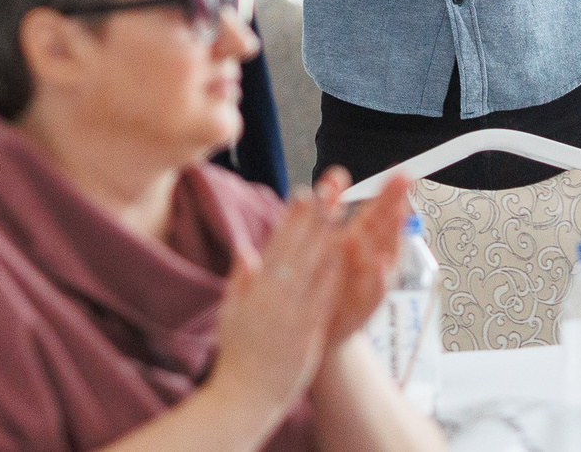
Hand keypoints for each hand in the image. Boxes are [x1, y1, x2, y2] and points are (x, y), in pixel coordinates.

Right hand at [210, 187, 347, 420]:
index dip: (294, 215)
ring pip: (315, 266)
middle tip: (333, 184)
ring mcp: (291, 312)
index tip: (306, 190)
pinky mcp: (306, 332)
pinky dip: (336, 274)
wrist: (243, 396)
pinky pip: (324, 297)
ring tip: (346, 207)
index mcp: (256, 288)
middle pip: (300, 246)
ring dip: (332, 233)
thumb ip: (240, 279)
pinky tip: (350, 255)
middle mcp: (274, 294)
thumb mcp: (230, 312)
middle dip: (318, 213)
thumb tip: (246, 250)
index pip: (277, 243)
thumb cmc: (238, 354)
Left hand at [318, 169, 413, 346]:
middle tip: (405, 178)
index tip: (402, 172)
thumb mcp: (330, 248)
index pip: (380, 212)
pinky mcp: (363, 308)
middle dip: (395, 202)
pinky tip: (380, 264)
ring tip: (393, 213)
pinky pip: (372, 292)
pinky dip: (377, 278)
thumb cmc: (329, 285)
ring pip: (384, 255)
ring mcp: (371, 283)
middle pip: (387, 226)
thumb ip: (329, 216)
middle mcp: (372, 259)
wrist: (322, 334)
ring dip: (389, 235)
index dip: (390, 193)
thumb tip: (332, 178)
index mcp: (361, 241)